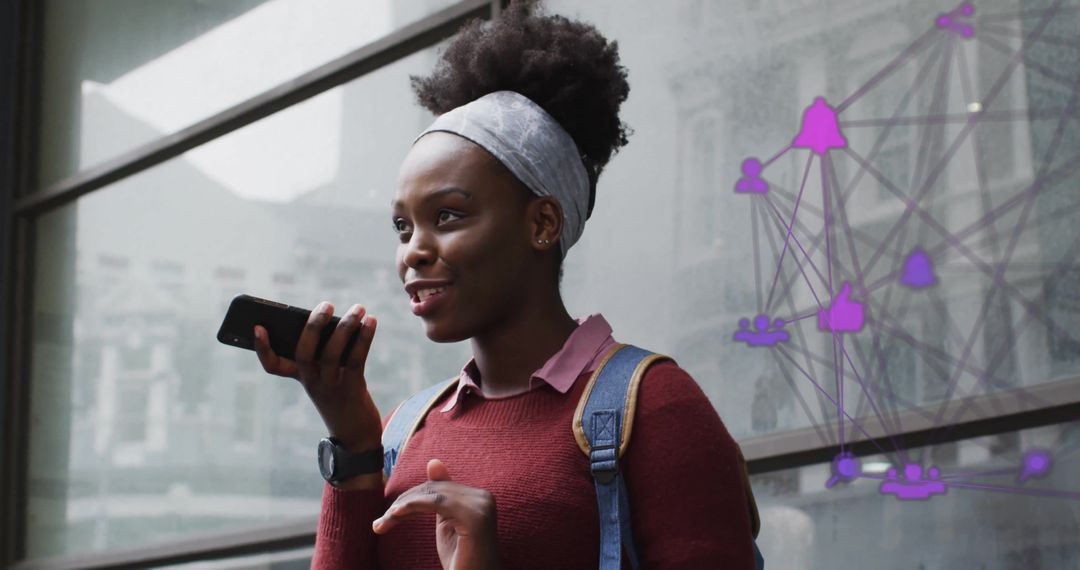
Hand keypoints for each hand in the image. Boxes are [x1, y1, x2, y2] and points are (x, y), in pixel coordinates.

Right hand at [253, 302, 382, 450]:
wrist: (355, 434)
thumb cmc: (340, 395)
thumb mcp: (327, 375)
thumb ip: (327, 350)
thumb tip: (339, 319)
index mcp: (300, 377)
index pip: (273, 366)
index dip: (262, 348)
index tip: (258, 327)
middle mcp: (311, 382)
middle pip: (304, 352)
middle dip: (313, 325)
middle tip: (326, 304)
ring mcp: (330, 386)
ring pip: (333, 353)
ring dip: (346, 327)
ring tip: (358, 308)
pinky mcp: (352, 388)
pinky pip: (357, 358)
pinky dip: (364, 337)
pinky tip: (371, 321)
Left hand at [373, 459, 500, 569]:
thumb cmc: (460, 561)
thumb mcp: (447, 524)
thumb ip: (441, 497)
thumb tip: (434, 461)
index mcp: (479, 496)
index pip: (439, 487)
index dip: (412, 498)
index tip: (389, 515)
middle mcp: (484, 497)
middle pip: (434, 489)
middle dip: (404, 503)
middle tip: (379, 523)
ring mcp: (482, 505)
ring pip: (432, 494)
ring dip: (403, 507)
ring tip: (382, 523)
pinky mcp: (475, 517)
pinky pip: (437, 502)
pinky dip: (412, 506)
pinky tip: (395, 515)